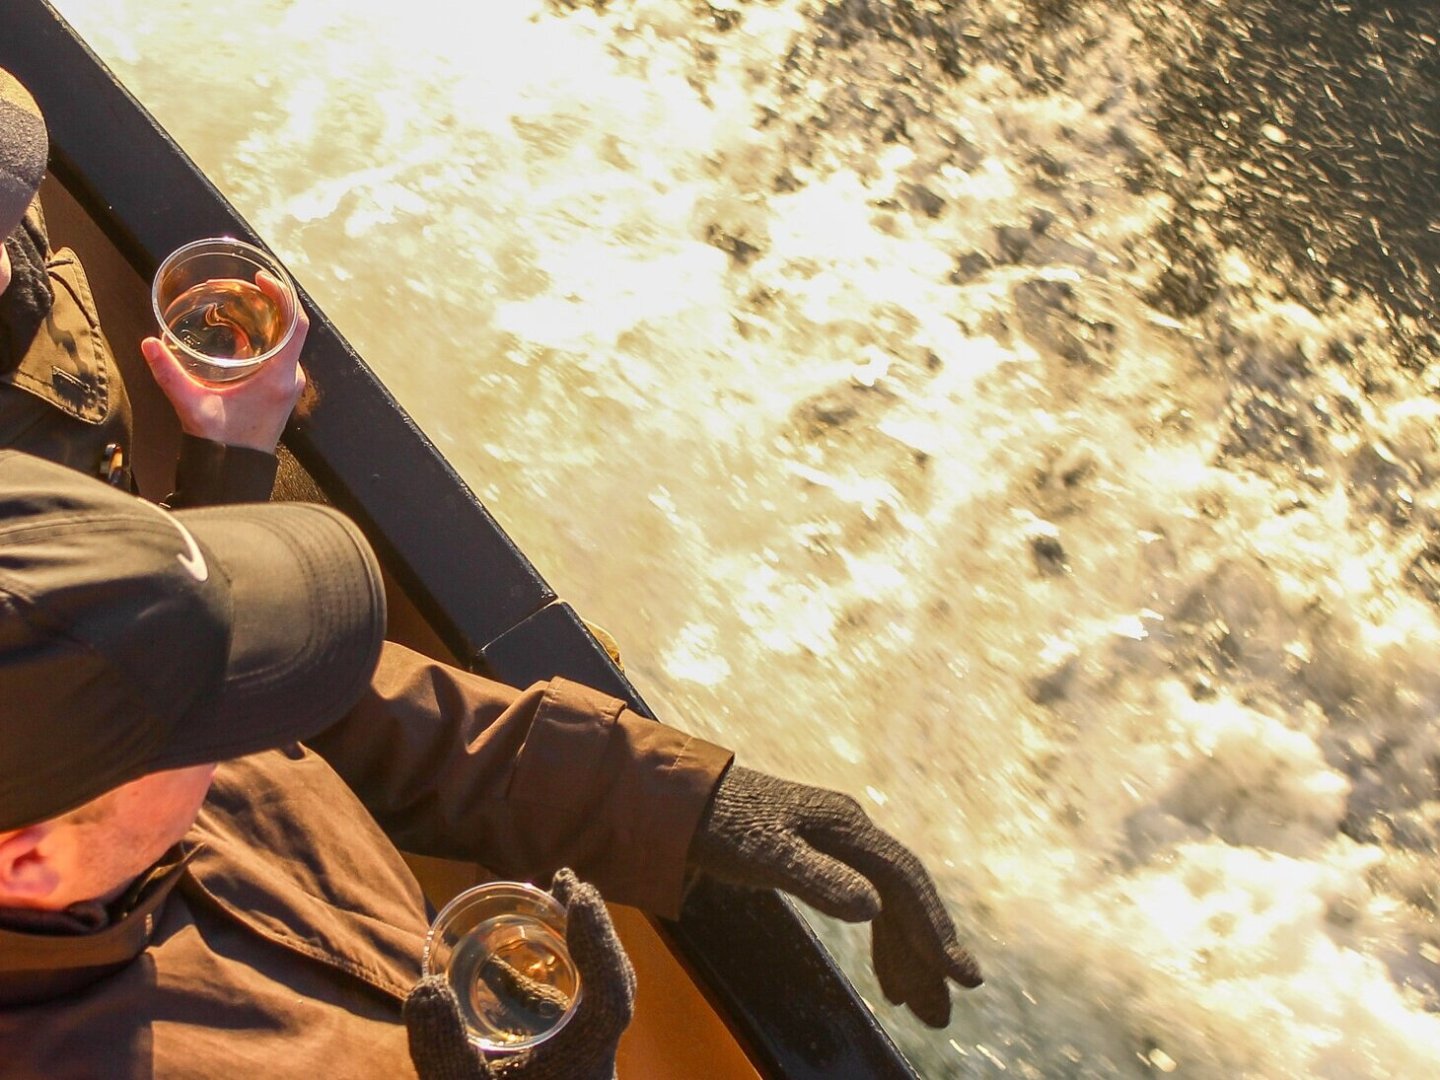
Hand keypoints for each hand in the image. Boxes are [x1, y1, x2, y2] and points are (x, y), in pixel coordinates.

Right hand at [141, 270, 307, 452]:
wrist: (235, 470)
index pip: (297, 325)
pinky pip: (281, 354)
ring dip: (270, 320)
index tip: (263, 279)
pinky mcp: (280, 391)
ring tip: (243, 301)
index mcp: (278, 377)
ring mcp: (288, 385)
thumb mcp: (192, 404)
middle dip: (273, 302)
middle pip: (293, 328)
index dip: (285, 296)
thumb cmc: (221, 441)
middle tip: (246, 285)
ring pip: (287, 341)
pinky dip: (267, 337)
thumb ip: (169, 374)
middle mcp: (290, 378)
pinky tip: (241, 330)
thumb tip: (148, 343)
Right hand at [404, 869, 634, 1079]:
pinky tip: (495, 974)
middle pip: (609, 985)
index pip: (611, 989)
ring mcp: (576, 1070)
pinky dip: (534, 991)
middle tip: (568, 885)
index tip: (576, 893)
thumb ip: (443, 1051)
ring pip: (584, 1001)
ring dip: (564, 956)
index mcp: (586, 1064)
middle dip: (589, 932)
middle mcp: (592, 1063)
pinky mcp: (556, 1078)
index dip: (598, 937)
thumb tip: (423, 987)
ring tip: (542, 909)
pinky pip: (556, 1023)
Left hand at [689, 766, 981, 1026]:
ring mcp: (840, 840)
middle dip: (926, 955)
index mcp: (846, 826)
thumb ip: (816, 879)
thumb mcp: (762, 854)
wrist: (680, 798)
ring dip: (907, 955)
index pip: (904, 882)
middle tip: (941, 1014)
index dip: (935, 930)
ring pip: (890, 902)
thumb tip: (873, 909)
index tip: (963, 976)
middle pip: (905, 896)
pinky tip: (887, 978)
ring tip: (921, 1009)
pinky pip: (869, 899)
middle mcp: (852, 829)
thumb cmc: (717, 824)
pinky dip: (883, 941)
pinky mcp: (824, 853)